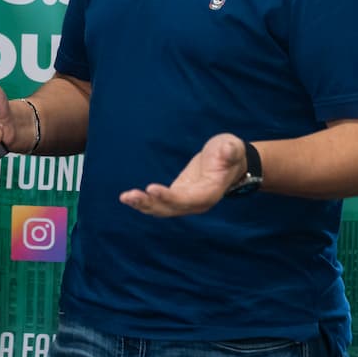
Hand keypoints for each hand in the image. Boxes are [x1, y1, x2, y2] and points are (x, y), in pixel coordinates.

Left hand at [119, 133, 247, 216]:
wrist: (227, 161)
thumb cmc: (229, 152)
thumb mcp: (232, 147)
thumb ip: (230, 150)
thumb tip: (228, 149)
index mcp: (210, 192)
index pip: (189, 198)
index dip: (170, 197)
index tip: (151, 188)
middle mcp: (197, 202)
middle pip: (172, 208)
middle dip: (151, 203)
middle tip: (131, 196)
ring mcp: (186, 202)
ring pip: (163, 209)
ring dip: (144, 205)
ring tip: (125, 197)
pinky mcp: (177, 197)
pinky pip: (160, 204)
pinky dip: (145, 202)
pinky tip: (128, 198)